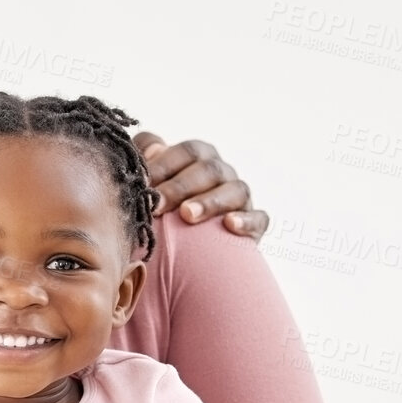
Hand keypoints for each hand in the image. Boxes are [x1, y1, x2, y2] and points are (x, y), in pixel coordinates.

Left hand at [135, 132, 268, 239]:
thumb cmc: (161, 208)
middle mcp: (222, 174)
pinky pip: (258, 218)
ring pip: (235, 190)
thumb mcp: (149, 183)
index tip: (142, 184)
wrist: (183, 250)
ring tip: (187, 215)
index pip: (188, 152)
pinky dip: (247, 221)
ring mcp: (240, 198)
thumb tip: (150, 152)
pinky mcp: (254, 224)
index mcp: (198, 158)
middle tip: (157, 204)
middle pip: (209, 169)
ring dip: (210, 201)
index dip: (165, 164)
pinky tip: (230, 225)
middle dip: (180, 186)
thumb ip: (145, 163)